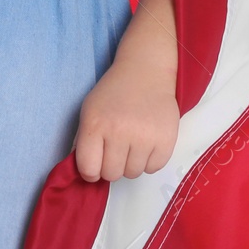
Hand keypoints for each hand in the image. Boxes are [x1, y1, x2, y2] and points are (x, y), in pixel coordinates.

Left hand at [72, 58, 179, 181]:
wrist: (146, 73)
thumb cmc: (113, 93)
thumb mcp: (89, 110)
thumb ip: (83, 140)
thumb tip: (83, 171)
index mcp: (95, 124)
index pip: (89, 168)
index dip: (91, 170)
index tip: (96, 162)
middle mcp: (119, 132)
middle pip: (111, 175)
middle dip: (111, 166)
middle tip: (116, 148)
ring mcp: (144, 138)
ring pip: (132, 174)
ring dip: (130, 163)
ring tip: (132, 142)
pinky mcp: (166, 142)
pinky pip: (152, 169)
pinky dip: (149, 161)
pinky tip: (147, 142)